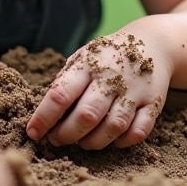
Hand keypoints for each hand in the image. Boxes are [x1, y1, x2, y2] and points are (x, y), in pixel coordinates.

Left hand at [24, 32, 172, 148]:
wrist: (154, 43)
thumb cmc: (107, 57)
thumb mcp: (83, 58)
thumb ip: (66, 82)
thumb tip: (44, 115)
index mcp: (88, 64)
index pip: (61, 94)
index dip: (44, 118)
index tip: (33, 132)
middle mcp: (112, 78)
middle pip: (87, 115)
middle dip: (66, 134)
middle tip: (57, 139)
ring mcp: (135, 91)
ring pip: (113, 127)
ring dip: (93, 142)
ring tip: (82, 142)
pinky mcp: (153, 103)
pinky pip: (138, 132)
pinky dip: (123, 142)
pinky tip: (112, 140)